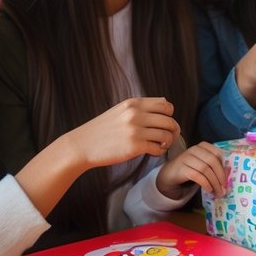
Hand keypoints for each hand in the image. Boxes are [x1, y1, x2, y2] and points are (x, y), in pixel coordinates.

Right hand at [64, 98, 179, 169]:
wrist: (81, 145)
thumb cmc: (102, 130)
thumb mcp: (120, 111)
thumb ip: (140, 108)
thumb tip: (165, 104)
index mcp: (133, 104)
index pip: (166, 105)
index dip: (170, 115)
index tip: (164, 123)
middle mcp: (135, 115)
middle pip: (169, 121)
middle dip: (173, 130)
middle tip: (168, 137)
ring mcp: (135, 130)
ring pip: (167, 135)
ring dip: (167, 142)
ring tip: (160, 145)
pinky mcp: (134, 146)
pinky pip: (158, 148)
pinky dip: (159, 151)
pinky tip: (153, 152)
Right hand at [155, 141, 226, 199]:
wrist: (169, 175)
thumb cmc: (190, 169)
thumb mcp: (203, 165)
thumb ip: (214, 166)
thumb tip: (228, 172)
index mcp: (202, 146)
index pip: (217, 153)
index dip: (224, 166)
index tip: (227, 177)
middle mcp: (194, 149)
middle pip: (212, 161)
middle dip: (220, 176)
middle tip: (224, 187)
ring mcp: (186, 158)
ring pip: (205, 169)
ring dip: (214, 182)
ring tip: (218, 192)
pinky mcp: (181, 168)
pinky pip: (197, 175)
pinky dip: (205, 183)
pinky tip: (209, 189)